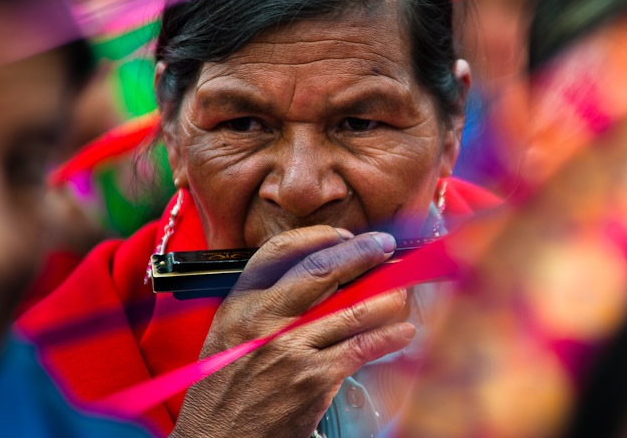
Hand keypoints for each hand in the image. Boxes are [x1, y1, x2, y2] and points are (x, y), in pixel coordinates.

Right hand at [170, 226, 415, 437]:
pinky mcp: (314, 379)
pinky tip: (403, 331)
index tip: (346, 236)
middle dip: (362, 252)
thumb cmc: (224, 390)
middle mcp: (265, 319)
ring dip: (385, 295)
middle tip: (385, 246)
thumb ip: (266, 303)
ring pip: (352, 307)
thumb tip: (322, 277)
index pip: (280, 251)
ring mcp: (291, 348)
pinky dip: (389, 336)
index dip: (320, 237)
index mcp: (240, 303)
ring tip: (401, 291)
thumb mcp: (231, 333)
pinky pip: (362, 347)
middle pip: (322, 270)